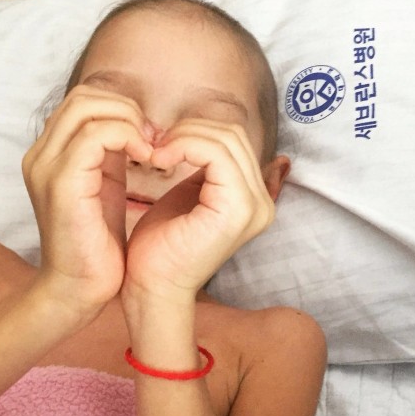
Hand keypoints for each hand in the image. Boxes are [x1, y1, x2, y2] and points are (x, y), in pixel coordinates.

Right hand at [22, 86, 152, 320]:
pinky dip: (127, 136)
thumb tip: (134, 124)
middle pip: (83, 96)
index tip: (148, 134)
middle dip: (126, 108)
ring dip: (128, 120)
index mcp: (49, 154)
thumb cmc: (97, 243)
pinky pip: (96, 135)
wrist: (79, 288)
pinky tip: (146, 157)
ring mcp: (46, 166)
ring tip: (150, 147)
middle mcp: (40, 155)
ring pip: (87, 107)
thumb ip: (109, 153)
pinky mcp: (61, 182)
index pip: (82, 101)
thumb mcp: (104, 185)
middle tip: (152, 136)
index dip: (119, 107)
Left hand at [122, 119, 275, 309]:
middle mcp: (262, 203)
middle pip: (233, 134)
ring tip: (155, 152)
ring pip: (224, 138)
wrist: (152, 286)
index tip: (162, 144)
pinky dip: (183, 146)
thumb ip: (210, 169)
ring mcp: (254, 206)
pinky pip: (215, 153)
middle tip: (156, 144)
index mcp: (254, 199)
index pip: (234, 139)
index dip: (196, 130)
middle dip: (189, 130)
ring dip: (183, 137)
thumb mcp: (191, 194)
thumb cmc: (163, 245)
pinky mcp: (237, 208)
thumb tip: (221, 138)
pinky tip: (159, 159)